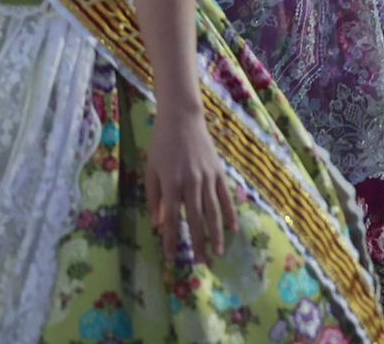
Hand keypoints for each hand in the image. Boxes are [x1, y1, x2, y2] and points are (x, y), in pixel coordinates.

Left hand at [144, 106, 236, 261]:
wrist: (182, 119)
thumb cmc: (161, 144)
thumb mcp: (151, 168)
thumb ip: (154, 196)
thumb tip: (158, 223)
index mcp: (171, 183)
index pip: (172, 218)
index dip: (171, 239)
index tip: (171, 257)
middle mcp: (191, 183)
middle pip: (196, 220)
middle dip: (198, 243)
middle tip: (200, 263)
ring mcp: (207, 178)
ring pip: (213, 212)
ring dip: (215, 234)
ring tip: (217, 252)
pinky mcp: (219, 173)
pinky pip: (225, 198)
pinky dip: (230, 214)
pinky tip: (232, 229)